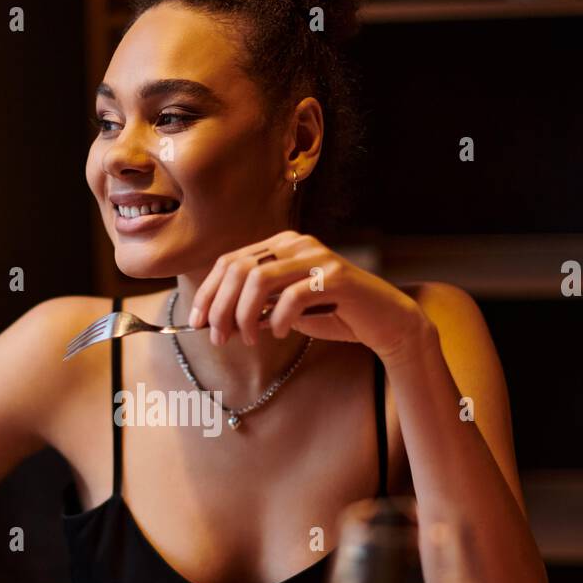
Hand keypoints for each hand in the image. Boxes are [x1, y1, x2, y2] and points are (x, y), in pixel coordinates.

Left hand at [188, 230, 432, 363]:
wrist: (386, 321)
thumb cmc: (335, 313)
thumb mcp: (287, 310)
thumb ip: (257, 309)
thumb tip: (217, 321)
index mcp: (281, 245)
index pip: (230, 262)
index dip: (208, 292)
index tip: (197, 322)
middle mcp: (297, 243)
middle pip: (238, 269)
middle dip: (221, 307)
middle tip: (219, 338)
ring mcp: (317, 257)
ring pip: (259, 280)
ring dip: (245, 315)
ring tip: (248, 339)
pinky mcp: (335, 276)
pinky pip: (292, 296)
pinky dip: (279, 320)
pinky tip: (281, 333)